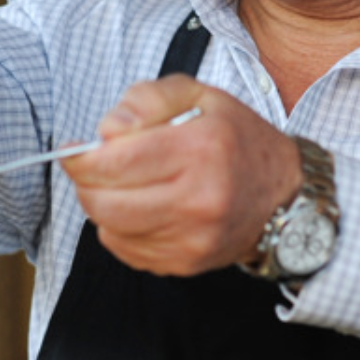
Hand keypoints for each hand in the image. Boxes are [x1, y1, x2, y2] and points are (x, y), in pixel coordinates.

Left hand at [62, 76, 302, 275]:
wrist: (285, 195)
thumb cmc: (237, 140)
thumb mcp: (200, 96)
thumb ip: (148, 99)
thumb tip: (107, 131)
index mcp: (201, 149)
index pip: (116, 161)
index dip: (81, 157)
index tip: (74, 149)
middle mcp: (199, 198)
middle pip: (104, 201)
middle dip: (86, 182)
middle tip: (91, 167)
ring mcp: (193, 238)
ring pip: (110, 228)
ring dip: (101, 204)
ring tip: (120, 185)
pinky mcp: (186, 264)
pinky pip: (125, 250)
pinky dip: (120, 228)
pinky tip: (140, 208)